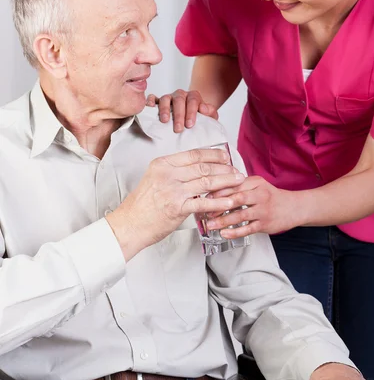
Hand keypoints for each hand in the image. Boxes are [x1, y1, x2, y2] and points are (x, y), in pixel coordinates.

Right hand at [106, 148, 243, 259]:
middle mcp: (168, 174)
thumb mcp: (154, 178)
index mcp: (163, 164)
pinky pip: (203, 203)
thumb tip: (197, 169)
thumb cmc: (142, 205)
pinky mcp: (177, 207)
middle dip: (224, 168)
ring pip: (206, 182)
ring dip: (226, 182)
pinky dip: (219, 202)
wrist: (129, 224)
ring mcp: (173, 190)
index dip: (213, 154)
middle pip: (203, 167)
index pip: (194, 154)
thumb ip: (174, 172)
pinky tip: (229, 201)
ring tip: (238, 182)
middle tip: (236, 170)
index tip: (225, 156)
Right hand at [146, 89, 217, 131]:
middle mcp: (180, 95)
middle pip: (179, 100)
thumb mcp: (209, 117)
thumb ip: (211, 113)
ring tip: (165, 121)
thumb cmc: (199, 119)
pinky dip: (150, 101)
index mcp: (193, 96)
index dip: (191, 112)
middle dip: (179, 115)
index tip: (190, 125)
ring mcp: (168, 97)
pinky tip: (150, 108)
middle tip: (178, 129)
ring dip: (165, 109)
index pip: (193, 100)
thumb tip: (204, 109)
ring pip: (165, 98)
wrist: (189, 118)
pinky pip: (152, 98)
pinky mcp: (157, 101)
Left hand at [206, 176, 300, 236]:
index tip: (205, 197)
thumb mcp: (257, 185)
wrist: (294, 207)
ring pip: (241, 215)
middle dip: (218, 206)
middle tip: (204, 211)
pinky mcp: (265, 224)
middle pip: (236, 199)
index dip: (218, 191)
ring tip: (210, 225)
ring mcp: (263, 210)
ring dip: (223, 220)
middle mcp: (260, 195)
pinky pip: (248, 229)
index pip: (234, 185)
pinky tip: (224, 233)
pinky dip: (235, 232)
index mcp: (256, 182)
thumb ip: (240, 186)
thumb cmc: (271, 196)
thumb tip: (215, 190)